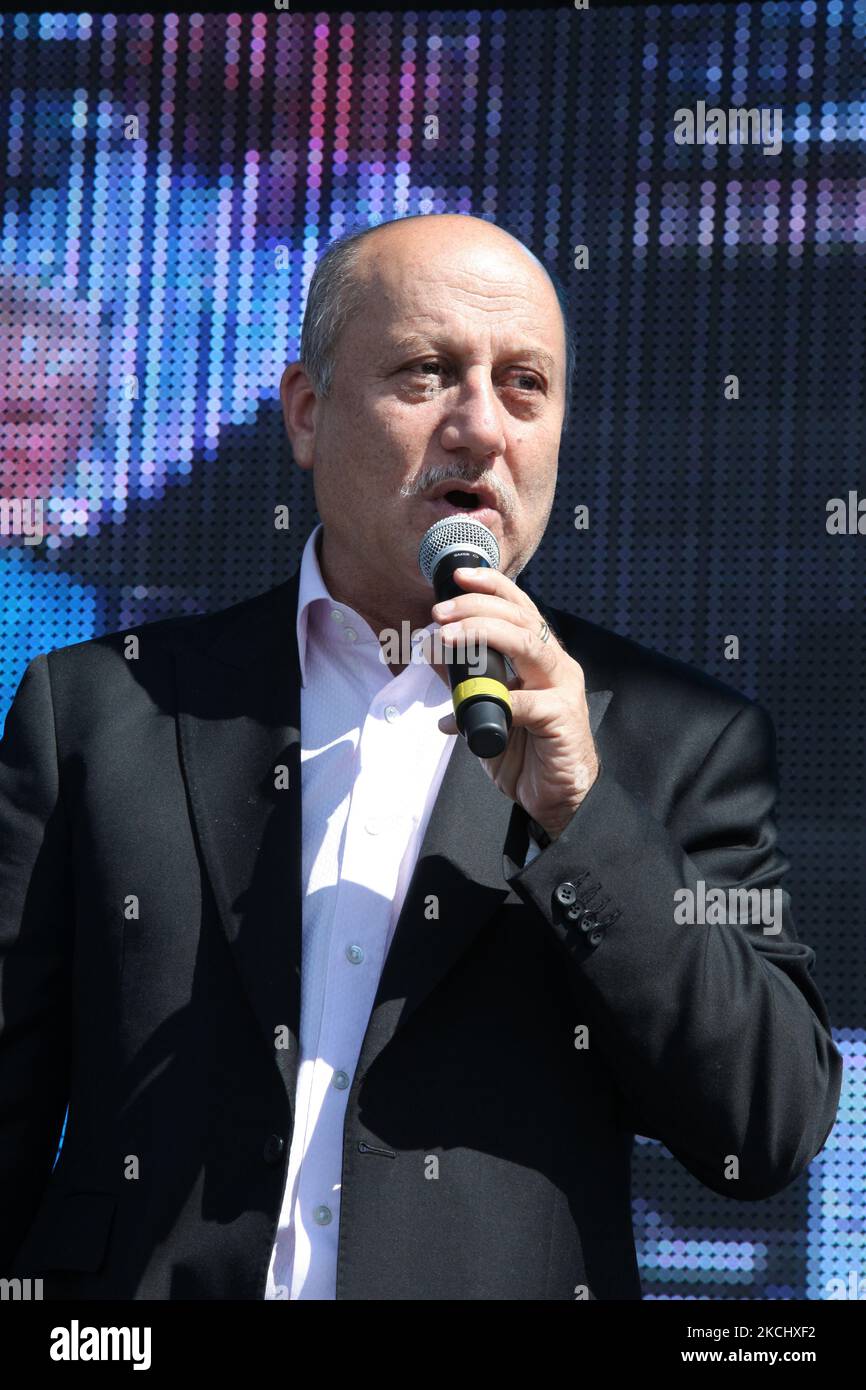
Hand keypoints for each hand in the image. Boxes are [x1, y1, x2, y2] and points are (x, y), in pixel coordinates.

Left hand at [428, 567, 598, 838]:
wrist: (555, 797)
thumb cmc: (524, 750)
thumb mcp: (485, 710)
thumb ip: (464, 683)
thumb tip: (432, 654)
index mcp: (539, 657)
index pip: (519, 607)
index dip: (491, 587)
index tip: (458, 577)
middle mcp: (555, 665)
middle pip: (521, 617)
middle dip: (477, 607)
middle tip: (439, 612)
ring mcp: (563, 689)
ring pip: (528, 645)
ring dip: (483, 634)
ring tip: (447, 637)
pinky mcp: (563, 718)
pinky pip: (527, 702)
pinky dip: (496, 700)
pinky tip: (466, 712)